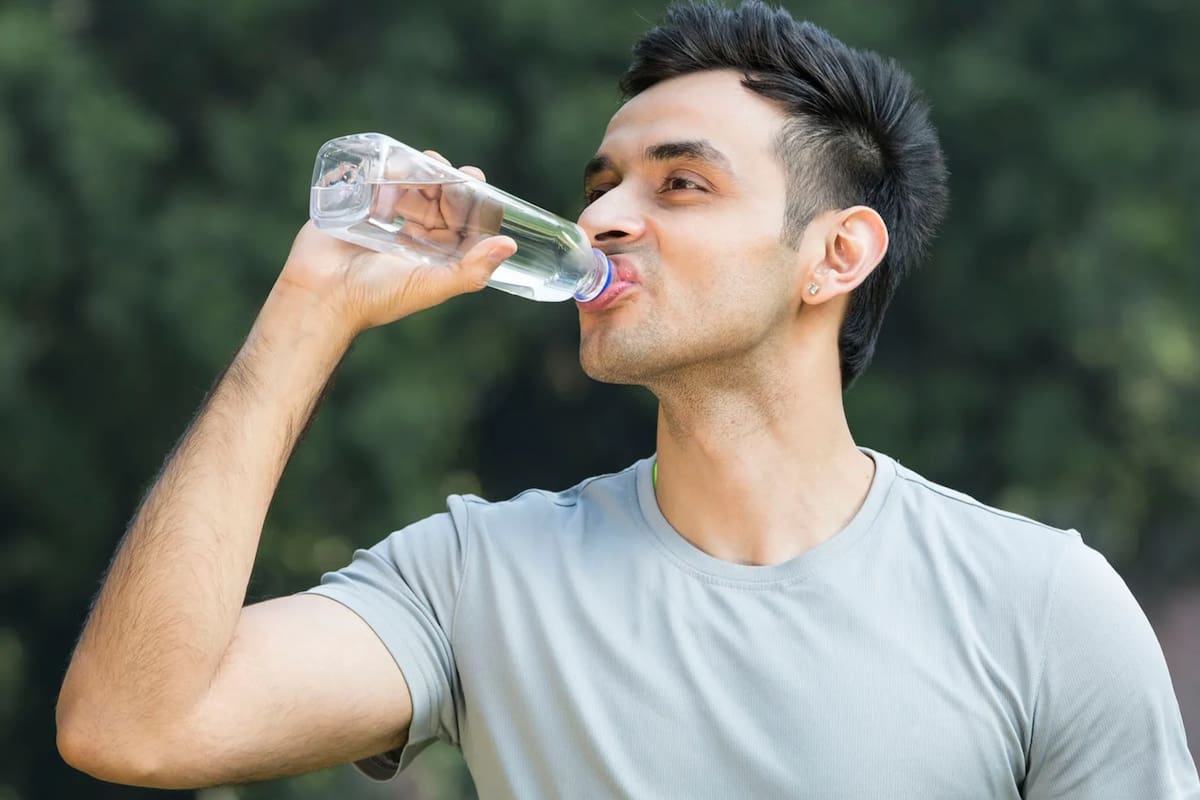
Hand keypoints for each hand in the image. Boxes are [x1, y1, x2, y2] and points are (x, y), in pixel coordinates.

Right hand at [276, 152, 516, 335]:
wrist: (322, 295)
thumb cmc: (379, 297)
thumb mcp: (431, 286)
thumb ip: (470, 270)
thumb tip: (509, 244)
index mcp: (435, 255)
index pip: (462, 220)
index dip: (471, 199)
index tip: (473, 178)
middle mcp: (413, 237)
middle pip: (437, 199)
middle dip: (444, 179)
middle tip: (441, 165)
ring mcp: (385, 222)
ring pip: (410, 188)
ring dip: (418, 172)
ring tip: (420, 161)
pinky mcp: (358, 209)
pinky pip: (377, 184)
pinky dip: (387, 173)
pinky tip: (392, 165)